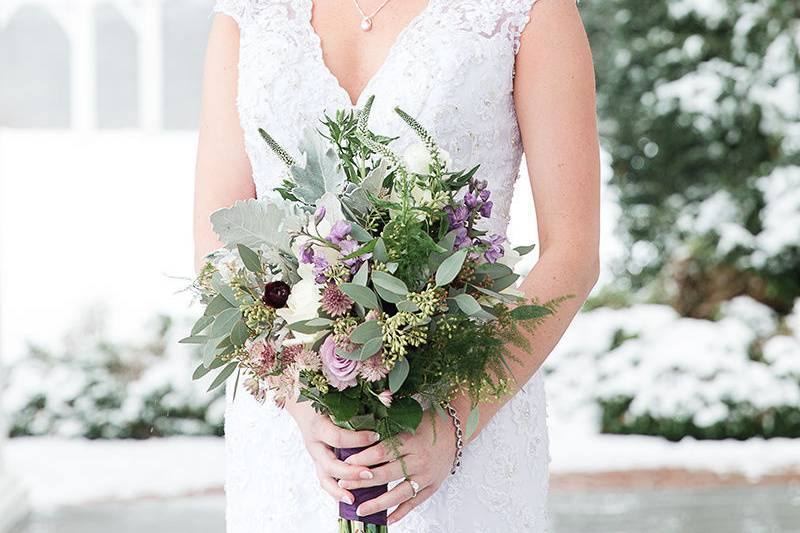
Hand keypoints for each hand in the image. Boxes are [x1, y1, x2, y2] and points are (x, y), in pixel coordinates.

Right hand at [287, 400, 380, 505]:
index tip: (376, 436)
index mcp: (319, 426)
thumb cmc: (324, 400)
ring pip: (324, 479)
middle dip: (350, 472)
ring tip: (353, 499)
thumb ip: (354, 407)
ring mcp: (315, 456)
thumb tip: (384, 409)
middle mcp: (314, 444)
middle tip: (370, 474)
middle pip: (330, 465)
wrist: (301, 404)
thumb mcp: (335, 401)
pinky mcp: (318, 463)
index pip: (338, 438)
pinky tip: (349, 498)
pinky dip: (336, 492)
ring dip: (339, 491)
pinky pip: (325, 481)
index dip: (357, 439)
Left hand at [338, 411, 456, 523]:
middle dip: (362, 481)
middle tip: (344, 485)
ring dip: (378, 503)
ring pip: (399, 494)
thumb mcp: (406, 422)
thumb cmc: (426, 424)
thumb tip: (358, 440)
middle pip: (386, 474)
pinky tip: (386, 519)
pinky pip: (414, 503)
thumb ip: (386, 432)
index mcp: (410, 441)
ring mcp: (426, 476)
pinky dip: (400, 512)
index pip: (382, 452)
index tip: (346, 463)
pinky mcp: (433, 486)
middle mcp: (419, 460)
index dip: (363, 459)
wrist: (455, 431)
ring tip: (360, 510)